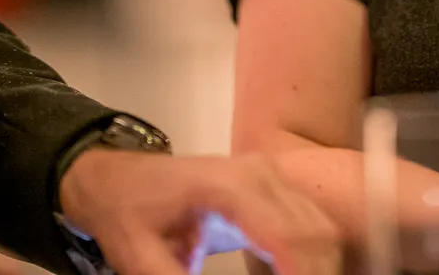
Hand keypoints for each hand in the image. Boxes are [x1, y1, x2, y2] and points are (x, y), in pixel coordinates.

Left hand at [59, 151, 339, 274]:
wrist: (116, 178)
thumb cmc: (127, 213)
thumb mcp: (141, 259)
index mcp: (227, 187)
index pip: (288, 236)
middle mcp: (259, 174)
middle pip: (316, 234)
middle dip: (317, 274)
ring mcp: (270, 175)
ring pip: (322, 229)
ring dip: (318, 268)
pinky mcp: (273, 186)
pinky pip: (311, 224)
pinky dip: (312, 257)